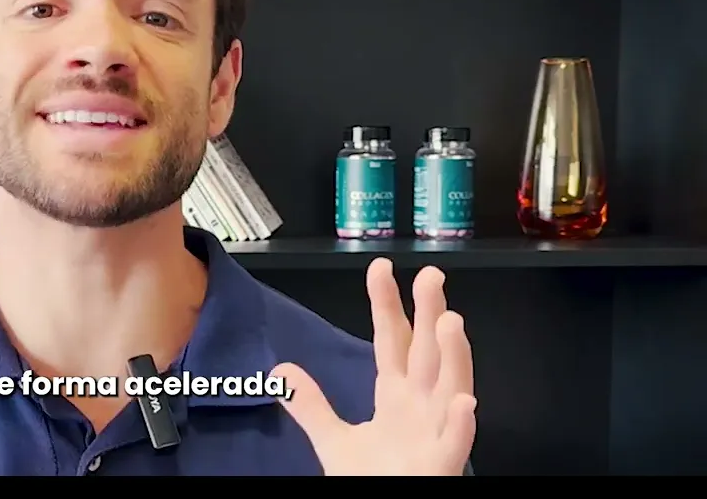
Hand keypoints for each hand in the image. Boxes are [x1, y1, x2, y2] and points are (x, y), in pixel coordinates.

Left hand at [273, 257, 475, 475]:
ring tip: (450, 320)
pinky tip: (463, 401)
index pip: (392, 341)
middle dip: (429, 313)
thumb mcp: (334, 440)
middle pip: (427, 352)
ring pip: (452, 388)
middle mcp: (422, 406)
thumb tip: (283, 369)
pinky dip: (461, 423)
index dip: (387, 304)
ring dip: (454, 356)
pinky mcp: (442, 465)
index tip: (380, 268)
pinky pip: (456, 443)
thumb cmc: (373, 479)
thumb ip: (312, 404)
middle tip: (430, 274)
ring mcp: (436, 434)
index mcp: (398, 396)